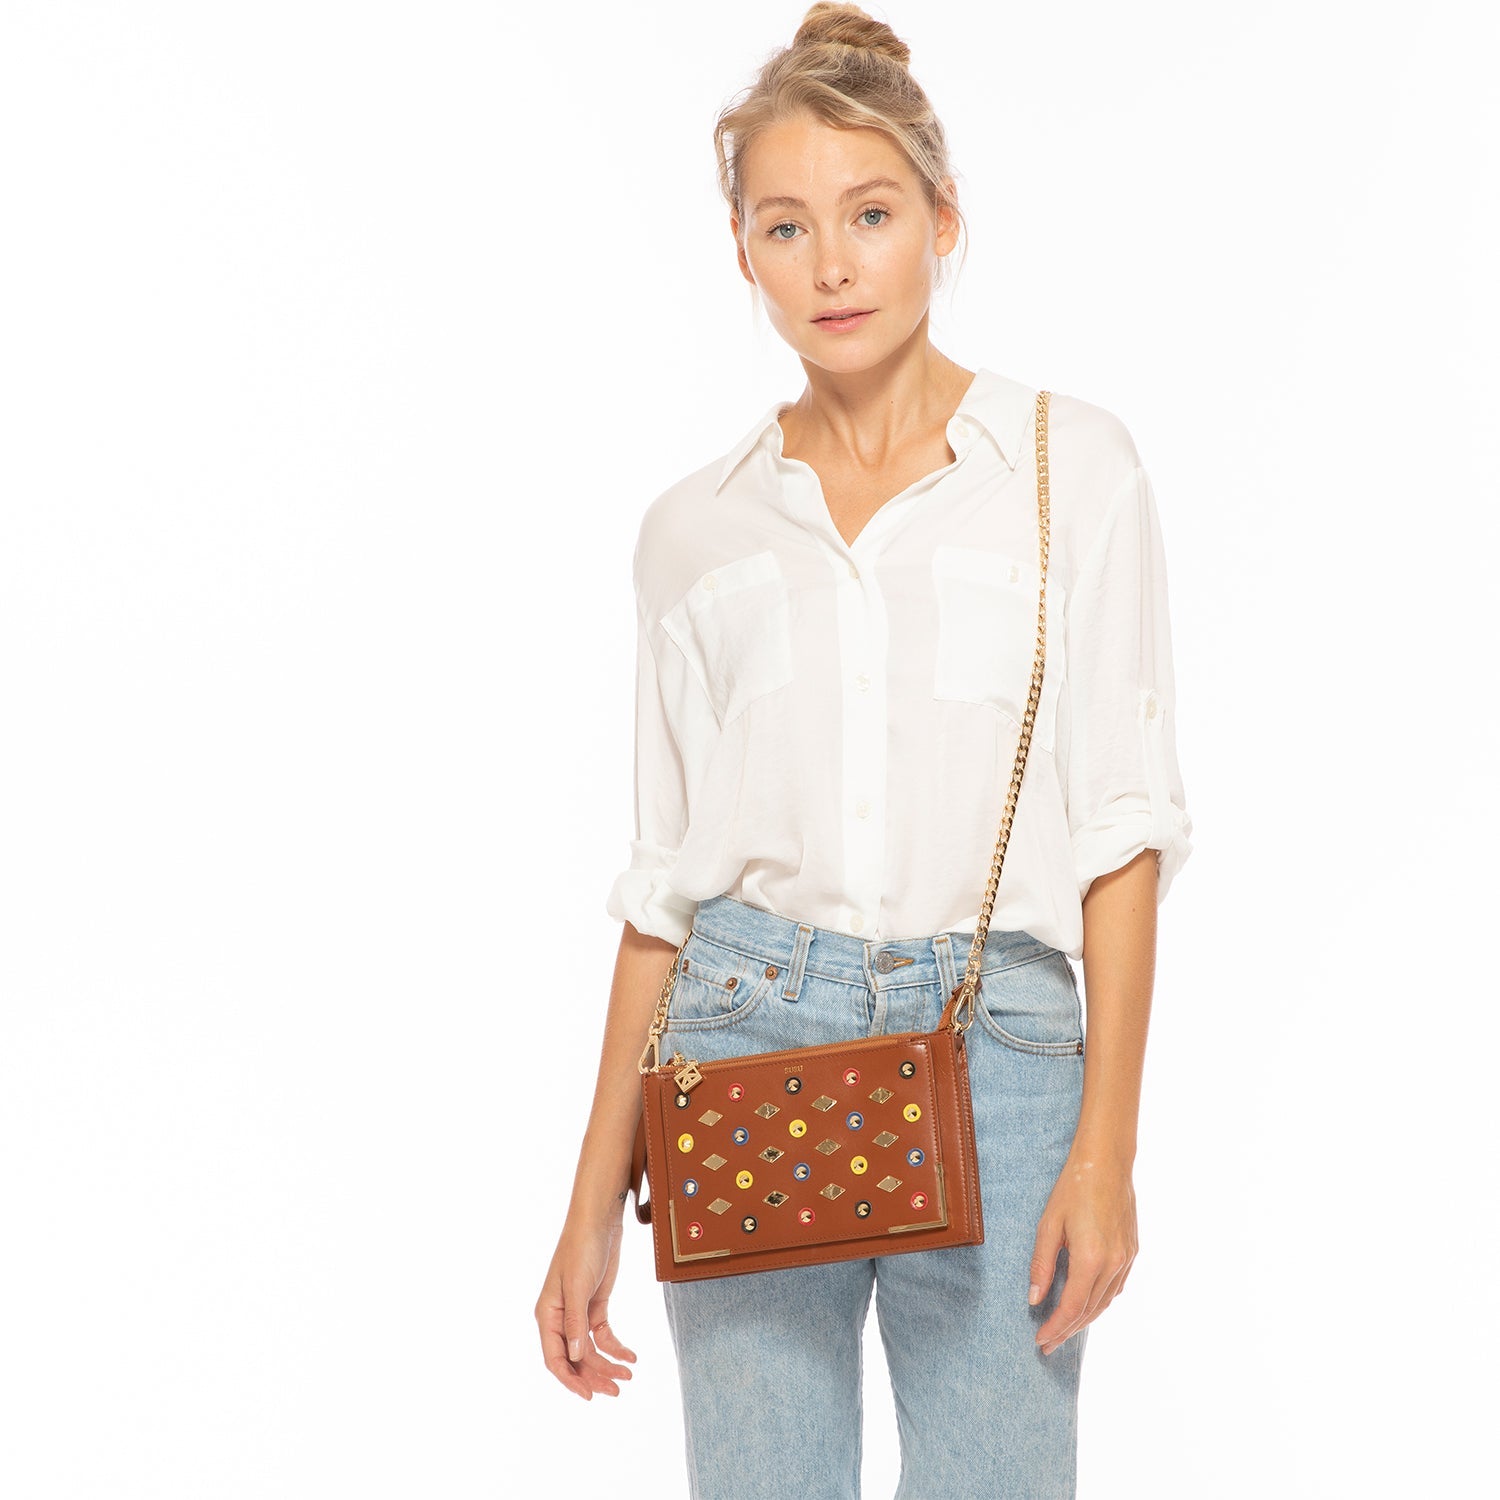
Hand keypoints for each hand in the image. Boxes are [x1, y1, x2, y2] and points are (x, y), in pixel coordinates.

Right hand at [536, 1214, 638, 1399]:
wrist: (599, 1221)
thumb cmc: (581, 1248)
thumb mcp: (578, 1286)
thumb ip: (576, 1322)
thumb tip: (576, 1357)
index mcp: (547, 1315)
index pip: (555, 1358)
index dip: (570, 1380)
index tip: (589, 1396)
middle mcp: (560, 1318)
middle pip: (575, 1358)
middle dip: (594, 1376)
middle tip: (617, 1390)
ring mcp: (578, 1312)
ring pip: (590, 1350)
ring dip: (608, 1365)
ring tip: (628, 1375)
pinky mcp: (595, 1305)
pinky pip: (603, 1335)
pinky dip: (616, 1347)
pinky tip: (631, 1356)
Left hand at [1027, 1153, 1137, 1356]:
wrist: (1107, 1163)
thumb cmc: (1073, 1188)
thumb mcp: (1049, 1224)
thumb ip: (1042, 1263)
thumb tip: (1034, 1298)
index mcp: (1090, 1258)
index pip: (1071, 1308)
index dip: (1055, 1328)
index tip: (1040, 1341)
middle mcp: (1113, 1264)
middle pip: (1089, 1311)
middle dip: (1067, 1331)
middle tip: (1047, 1344)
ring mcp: (1126, 1259)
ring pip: (1105, 1302)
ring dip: (1084, 1320)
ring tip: (1063, 1330)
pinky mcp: (1132, 1252)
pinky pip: (1115, 1288)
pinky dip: (1099, 1302)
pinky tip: (1086, 1305)